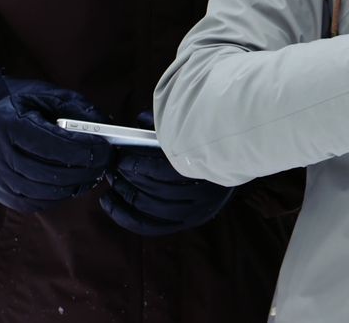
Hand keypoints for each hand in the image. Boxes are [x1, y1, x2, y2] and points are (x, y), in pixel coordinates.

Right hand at [0, 68, 114, 211]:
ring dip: (76, 185)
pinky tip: (71, 183)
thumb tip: (107, 127)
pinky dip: (59, 196)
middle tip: (105, 162)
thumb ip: (77, 109)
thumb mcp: (47, 95)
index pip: (53, 145)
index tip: (106, 148)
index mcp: (10, 125)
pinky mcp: (2, 194)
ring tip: (92, 172)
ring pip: (47, 192)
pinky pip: (37, 203)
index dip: (84, 150)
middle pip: (52, 173)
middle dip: (86, 170)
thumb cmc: (19, 105)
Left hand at [100, 113, 232, 235]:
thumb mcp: (192, 130)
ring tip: (112, 183)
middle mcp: (204, 196)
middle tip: (112, 168)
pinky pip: (151, 226)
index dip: (140, 166)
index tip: (121, 159)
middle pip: (158, 192)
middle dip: (130, 180)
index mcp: (207, 169)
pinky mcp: (186, 223)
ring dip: (126, 197)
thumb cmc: (208, 143)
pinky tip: (110, 204)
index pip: (167, 172)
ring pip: (153, 210)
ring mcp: (196, 213)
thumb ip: (166, 126)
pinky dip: (126, 217)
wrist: (237, 159)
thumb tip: (139, 122)